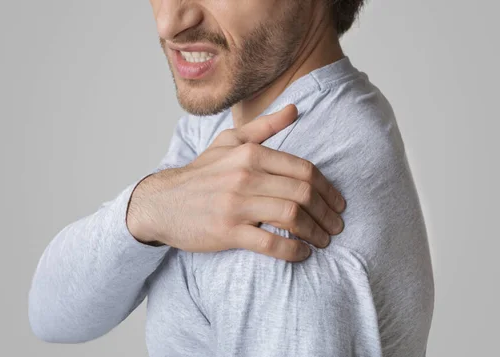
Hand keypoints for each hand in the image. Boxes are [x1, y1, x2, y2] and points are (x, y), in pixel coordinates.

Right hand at [127, 104, 345, 261]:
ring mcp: (236, 204)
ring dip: (315, 231)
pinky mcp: (227, 231)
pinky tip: (302, 254)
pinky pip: (270, 243)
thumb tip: (295, 110)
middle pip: (303, 192)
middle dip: (327, 212)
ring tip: (324, 241)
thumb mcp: (228, 142)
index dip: (328, 188)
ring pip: (291, 216)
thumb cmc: (201, 174)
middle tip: (336, 226)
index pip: (304, 169)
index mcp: (250, 154)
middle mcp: (245, 176)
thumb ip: (264, 127)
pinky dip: (292, 250)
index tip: (338, 203)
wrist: (161, 202)